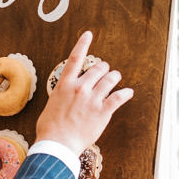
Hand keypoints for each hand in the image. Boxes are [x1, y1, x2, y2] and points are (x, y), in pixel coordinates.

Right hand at [35, 31, 133, 154]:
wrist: (57, 144)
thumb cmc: (49, 129)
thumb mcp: (51, 106)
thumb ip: (61, 97)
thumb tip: (64, 98)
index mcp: (65, 85)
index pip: (75, 59)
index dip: (83, 44)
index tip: (88, 34)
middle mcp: (80, 88)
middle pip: (98, 68)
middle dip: (103, 68)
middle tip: (105, 71)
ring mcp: (92, 99)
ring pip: (110, 79)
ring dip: (115, 76)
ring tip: (116, 77)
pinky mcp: (103, 111)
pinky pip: (119, 97)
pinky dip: (126, 93)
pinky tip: (128, 93)